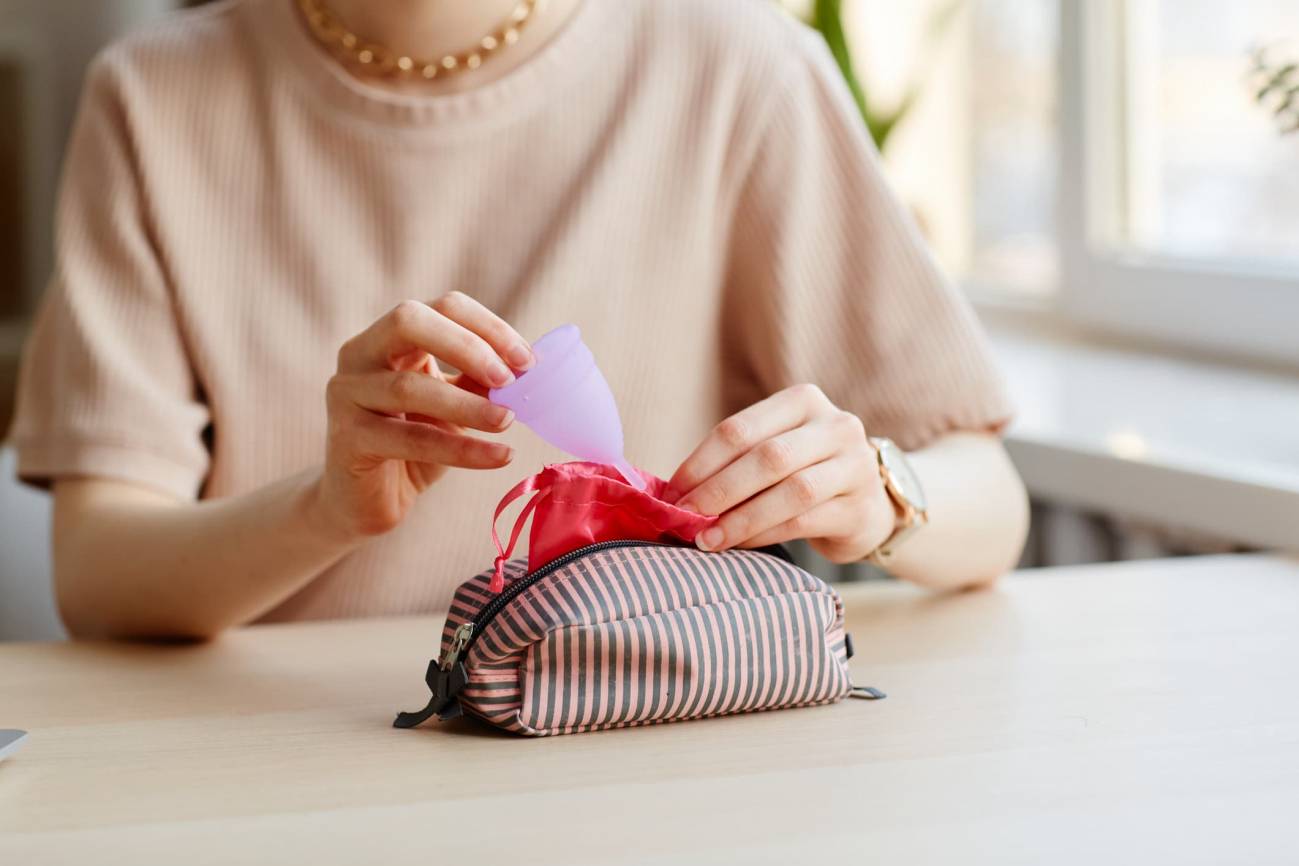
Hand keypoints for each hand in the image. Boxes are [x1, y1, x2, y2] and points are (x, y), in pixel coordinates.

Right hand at [314, 294, 533, 540]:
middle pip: (409, 321)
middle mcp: (360, 354)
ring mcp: (346, 393)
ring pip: (408, 386)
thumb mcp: (453, 405)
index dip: (488, 327)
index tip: (527, 361)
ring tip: (508, 420)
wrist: (368, 502)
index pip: (443, 307)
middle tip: (510, 379)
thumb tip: (526, 369)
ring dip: (468, 404)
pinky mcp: (347, 438)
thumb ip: (479, 382)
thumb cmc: (415, 444)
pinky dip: (462, 449)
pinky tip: (499, 456)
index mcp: (390, 336)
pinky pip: (411, 439)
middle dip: (467, 346)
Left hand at [669, 384, 895, 562]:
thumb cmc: (805, 473)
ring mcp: (854, 466)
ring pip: (789, 492)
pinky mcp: (860, 508)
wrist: (868, 506)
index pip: (740, 429)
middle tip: (684, 517)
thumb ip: (736, 461)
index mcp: (803, 401)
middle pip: (766, 458)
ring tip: (707, 538)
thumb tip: (675, 493)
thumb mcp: (777, 450)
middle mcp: (835, 426)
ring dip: (740, 518)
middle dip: (718, 490)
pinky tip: (738, 544)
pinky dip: (763, 534)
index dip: (700, 463)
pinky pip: (803, 521)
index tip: (671, 493)